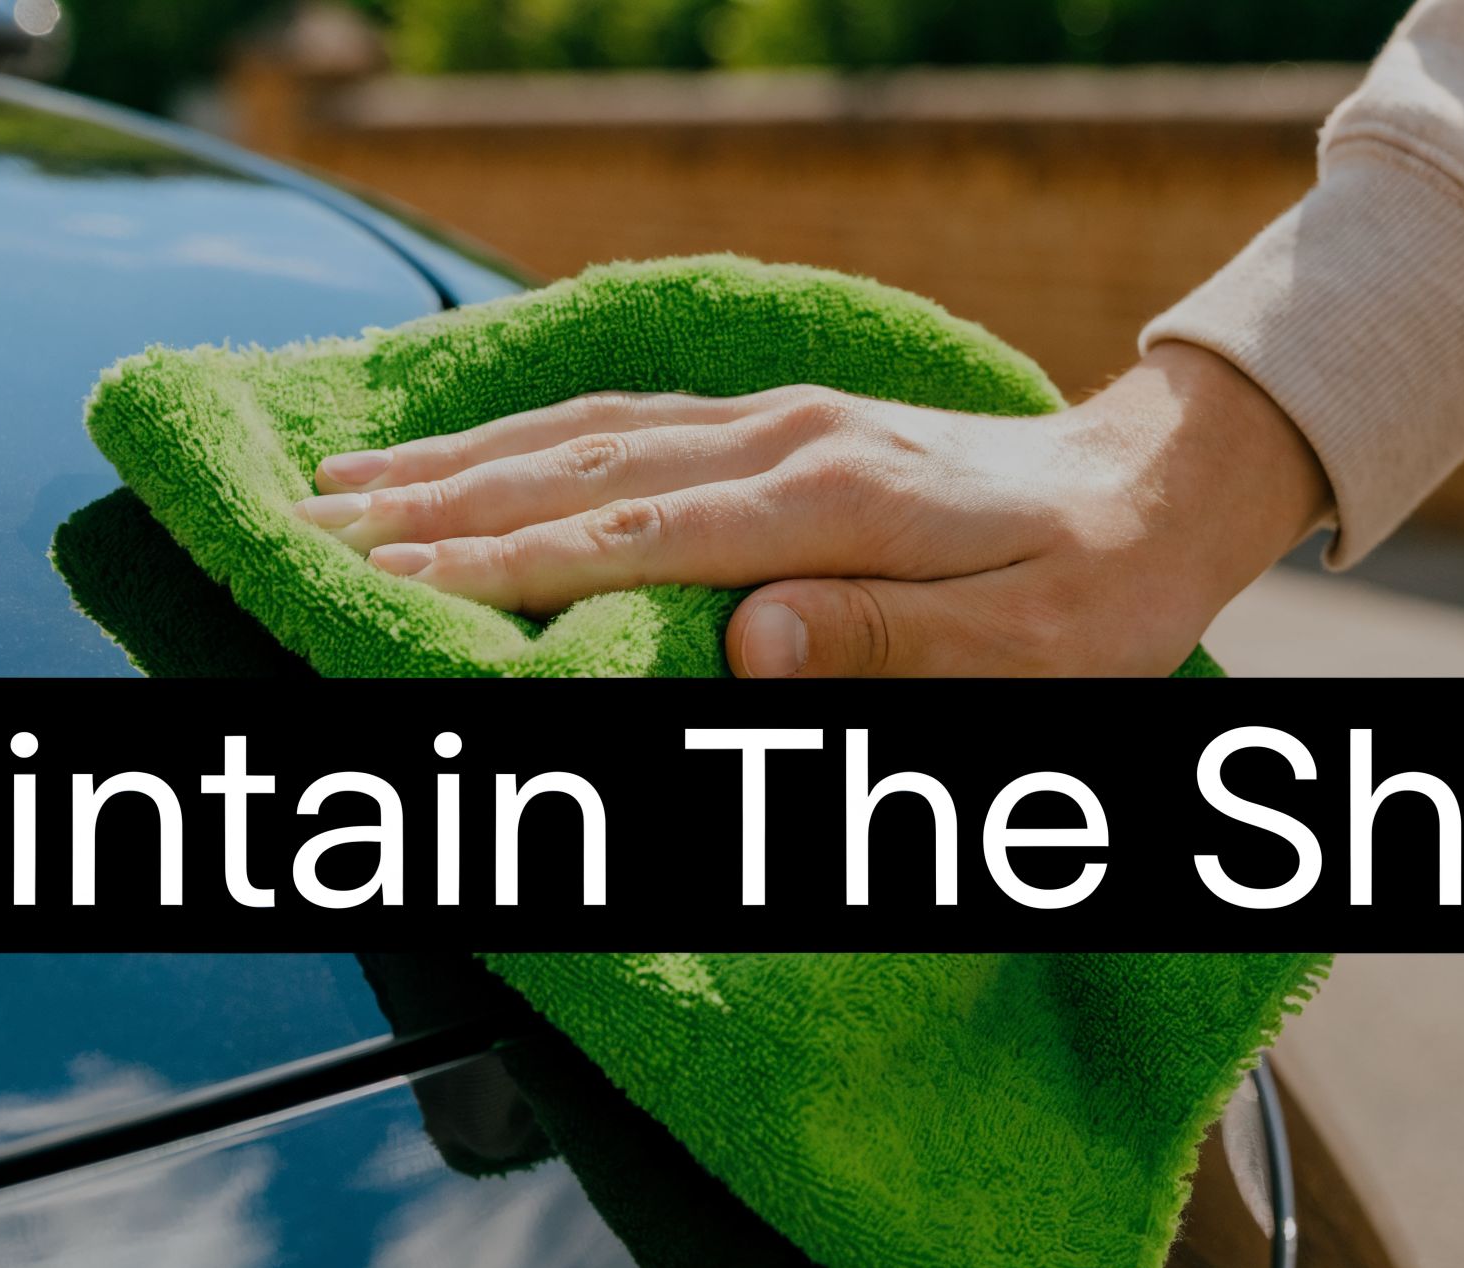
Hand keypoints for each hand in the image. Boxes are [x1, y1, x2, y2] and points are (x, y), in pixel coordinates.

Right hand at [289, 340, 1331, 676]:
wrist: (1156, 488)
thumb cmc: (1094, 601)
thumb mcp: (1026, 656)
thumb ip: (887, 648)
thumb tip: (747, 643)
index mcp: (833, 504)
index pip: (630, 535)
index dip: (501, 567)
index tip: (383, 586)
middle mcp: (786, 440)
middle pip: (576, 468)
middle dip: (433, 507)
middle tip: (306, 532)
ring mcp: (778, 418)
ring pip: (583, 430)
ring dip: (457, 461)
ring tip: (343, 488)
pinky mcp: (780, 418)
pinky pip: (625, 415)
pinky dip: (526, 432)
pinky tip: (464, 450)